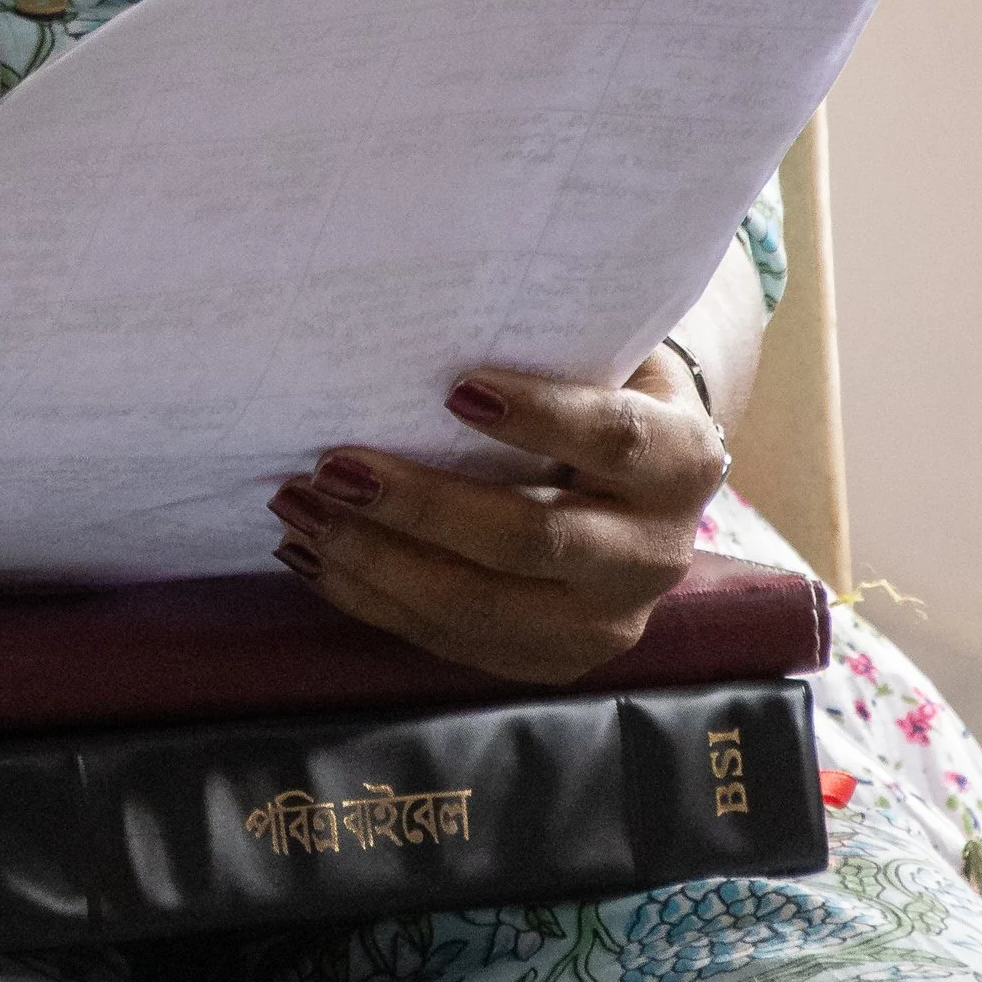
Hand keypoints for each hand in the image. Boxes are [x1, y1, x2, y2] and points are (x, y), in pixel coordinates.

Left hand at [269, 351, 731, 684]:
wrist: (646, 480)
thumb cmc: (599, 386)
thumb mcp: (602, 353)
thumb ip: (547, 341)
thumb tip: (426, 318)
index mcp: (681, 461)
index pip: (613, 437)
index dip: (541, 416)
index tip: (454, 386)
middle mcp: (655, 553)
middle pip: (532, 537)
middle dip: (421, 504)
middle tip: (332, 467)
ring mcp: (606, 623)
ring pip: (481, 606)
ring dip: (377, 561)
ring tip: (300, 510)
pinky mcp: (552, 663)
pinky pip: (451, 642)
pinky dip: (373, 601)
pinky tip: (313, 557)